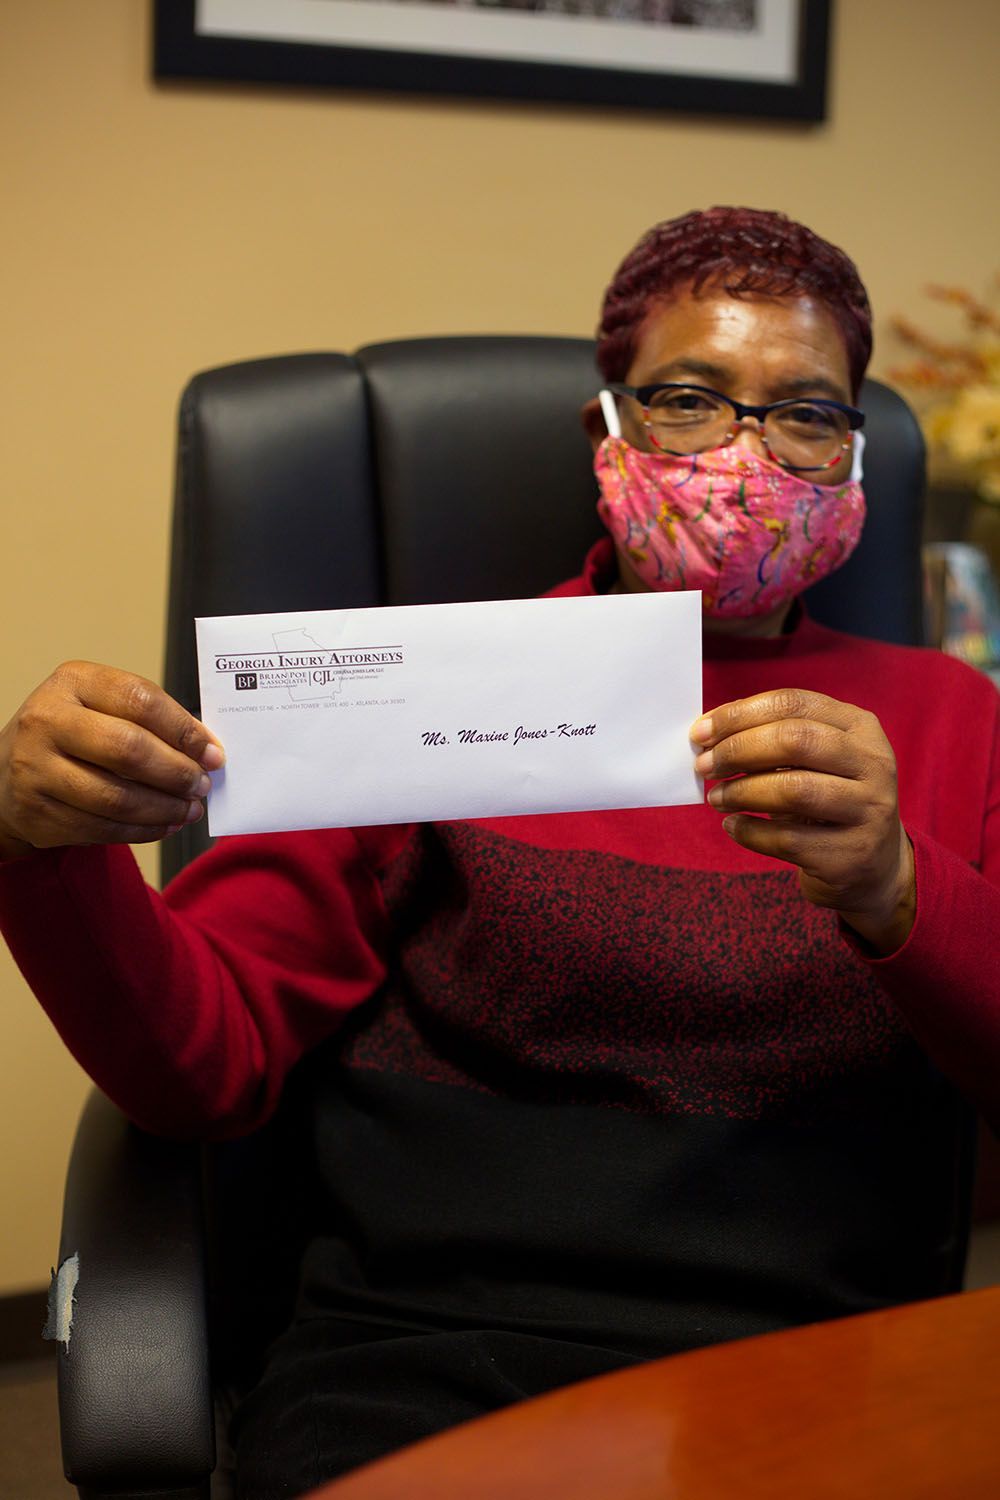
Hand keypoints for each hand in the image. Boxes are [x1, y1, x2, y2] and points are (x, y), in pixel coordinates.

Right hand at [0, 661, 224, 860]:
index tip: (213, 753)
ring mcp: (36, 768)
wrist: (8, 770)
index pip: (140, 700)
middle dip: (177, 773)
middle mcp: (48, 721)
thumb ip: (150, 719)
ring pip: (117, 798)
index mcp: (73, 681)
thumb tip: (207, 749)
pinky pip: (102, 828)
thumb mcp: (101, 705)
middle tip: (202, 785)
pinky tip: (164, 825)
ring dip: (164, 809)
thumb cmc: (72, 733)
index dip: (184, 730)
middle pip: (128, 750)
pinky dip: (143, 831)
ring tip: (190, 810)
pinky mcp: (37, 812)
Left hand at [691, 689, 914, 954]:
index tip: (700, 732)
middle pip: (795, 741)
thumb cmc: (828, 798)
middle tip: (705, 766)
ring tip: (717, 798)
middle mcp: (873, 764)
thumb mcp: (815, 760)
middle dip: (738, 750)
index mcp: (860, 727)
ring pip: (794, 790)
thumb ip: (772, 738)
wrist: (873, 862)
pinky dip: (749, 831)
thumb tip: (709, 732)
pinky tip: (733, 826)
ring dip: (742, 792)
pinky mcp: (851, 854)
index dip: (739, 714)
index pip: (793, 704)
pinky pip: (787, 839)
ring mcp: (868, 810)